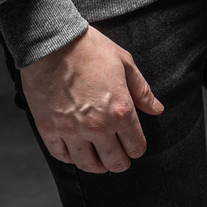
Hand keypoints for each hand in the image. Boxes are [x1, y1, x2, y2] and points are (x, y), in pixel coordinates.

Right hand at [19, 24, 164, 172]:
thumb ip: (142, 90)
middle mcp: (97, 126)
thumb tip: (156, 109)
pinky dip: (70, 157)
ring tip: (98, 159)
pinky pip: (62, 156)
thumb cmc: (88, 47)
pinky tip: (75, 152)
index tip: (133, 144)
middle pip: (115, 162)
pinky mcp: (49, 129)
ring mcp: (71, 130)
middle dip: (120, 161)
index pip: (136, 146)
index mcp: (120, 110)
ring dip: (97, 165)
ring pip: (88, 165)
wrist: (52, 41)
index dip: (137, 147)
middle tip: (119, 157)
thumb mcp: (124, 62)